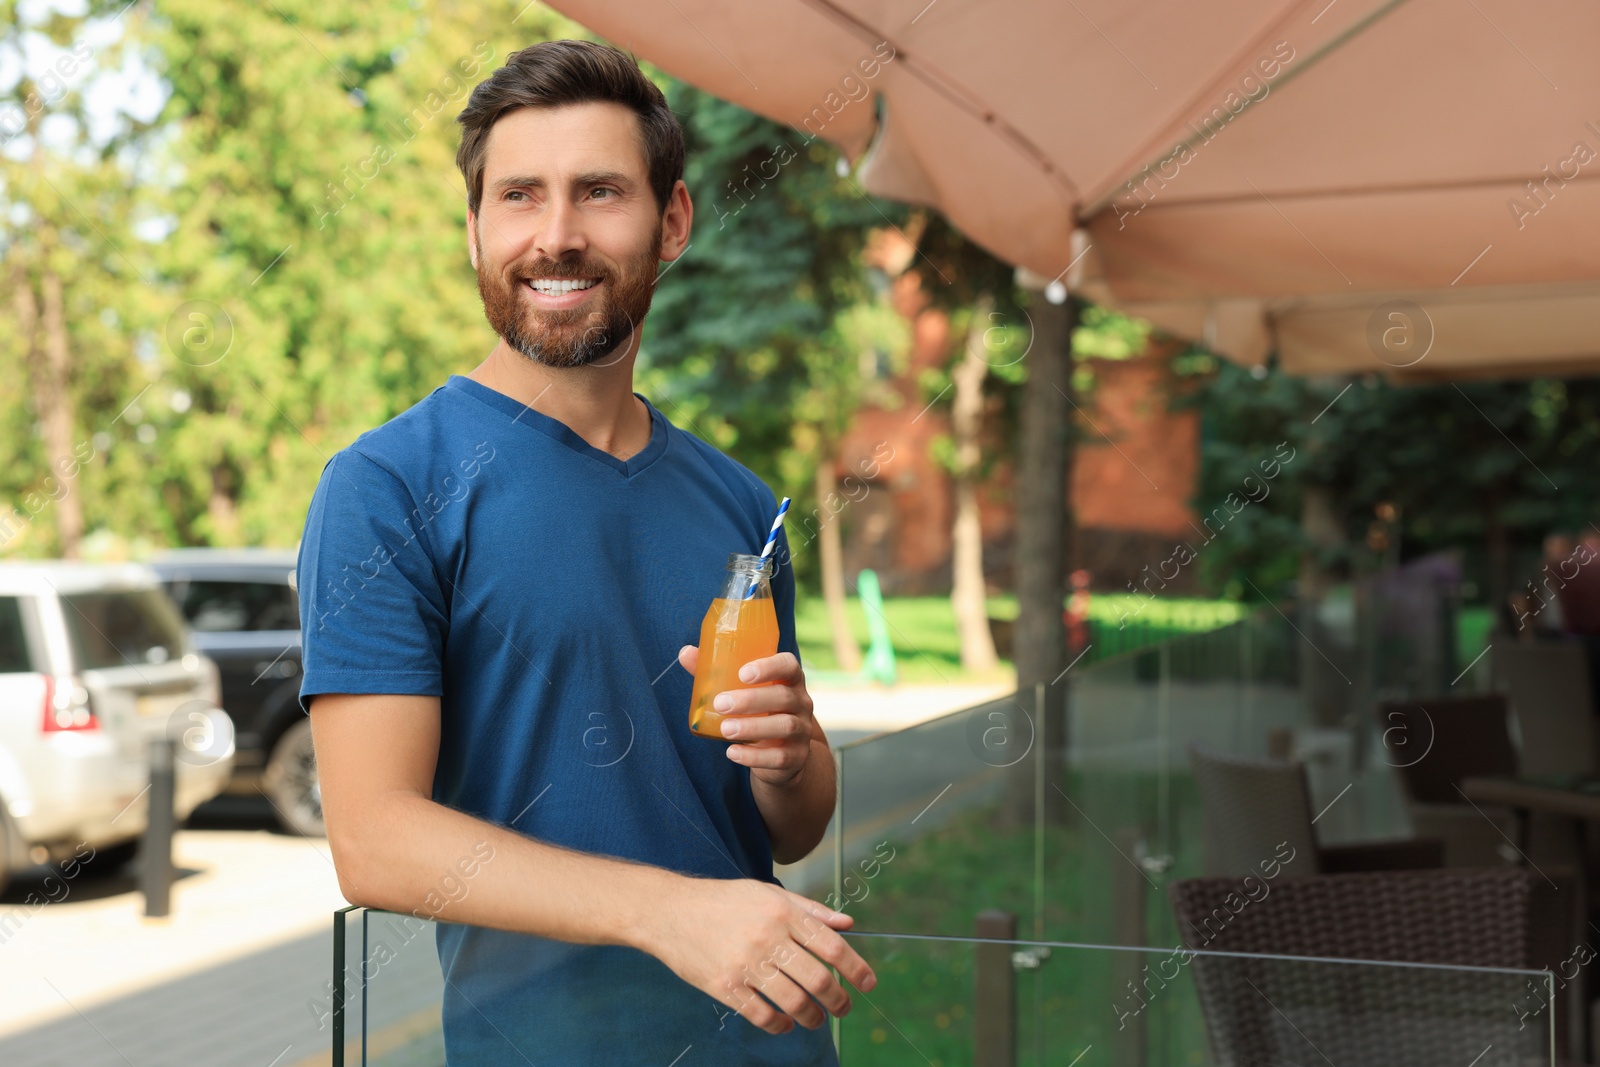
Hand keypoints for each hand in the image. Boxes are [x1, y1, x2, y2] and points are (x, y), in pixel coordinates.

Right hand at [645, 874, 876, 1034]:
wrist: (671, 911)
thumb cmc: (724, 901)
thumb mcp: (769, 893)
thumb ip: (810, 909)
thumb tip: (847, 924)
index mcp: (783, 913)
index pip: (832, 946)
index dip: (856, 968)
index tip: (869, 983)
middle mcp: (768, 938)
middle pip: (818, 978)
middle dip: (839, 999)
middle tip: (844, 1007)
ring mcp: (745, 964)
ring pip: (793, 1001)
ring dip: (812, 1016)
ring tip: (817, 1019)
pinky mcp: (725, 986)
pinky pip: (761, 1015)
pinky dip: (780, 1025)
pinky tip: (785, 1024)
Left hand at [678, 646, 815, 786]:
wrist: (783, 752)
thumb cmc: (758, 710)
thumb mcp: (743, 691)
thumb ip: (717, 672)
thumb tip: (686, 653)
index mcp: (789, 680)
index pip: (788, 665)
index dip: (769, 666)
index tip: (743, 673)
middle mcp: (801, 702)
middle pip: (784, 696)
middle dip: (752, 700)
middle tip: (721, 703)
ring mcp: (801, 731)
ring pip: (785, 726)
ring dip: (753, 727)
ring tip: (725, 729)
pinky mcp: (797, 757)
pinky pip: (780, 757)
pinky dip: (754, 756)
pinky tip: (732, 752)